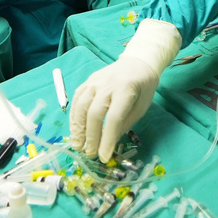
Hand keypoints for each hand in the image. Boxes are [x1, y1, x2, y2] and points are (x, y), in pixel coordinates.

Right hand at [69, 19, 180, 160]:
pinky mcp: (88, 81)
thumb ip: (126, 122)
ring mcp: (95, 81)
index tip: (104, 156)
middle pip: (94, 113)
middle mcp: (107, 84)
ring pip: (81, 106)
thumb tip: (110, 142)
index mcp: (126, 90)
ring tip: (78, 145)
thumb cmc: (143, 86)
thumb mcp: (142, 106)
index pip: (114, 118)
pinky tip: (75, 130)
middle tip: (90, 154)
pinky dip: (74, 117)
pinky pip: (77, 100)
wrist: (137, 61)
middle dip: (91, 137)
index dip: (108, 139)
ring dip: (77, 129)